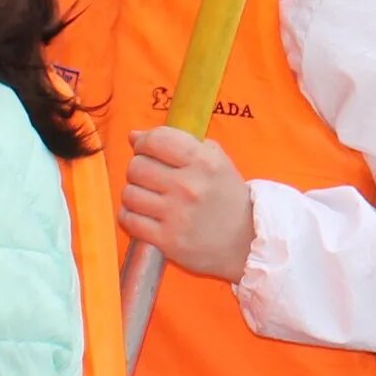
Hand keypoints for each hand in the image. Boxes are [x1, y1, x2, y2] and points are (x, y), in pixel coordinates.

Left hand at [119, 127, 256, 281]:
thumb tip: (133, 135)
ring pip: (129, 193)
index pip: (156, 140)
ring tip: (148, 197)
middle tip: (149, 177)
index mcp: (204, 161)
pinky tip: (145, 215)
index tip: (145, 150)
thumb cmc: (226, 197)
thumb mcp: (216, 161)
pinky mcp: (167, 240)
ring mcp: (177, 214)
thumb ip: (178, 142)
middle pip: (137, 166)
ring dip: (134, 194)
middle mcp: (189, 186)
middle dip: (138, 169)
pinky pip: (129, 220)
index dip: (144, 142)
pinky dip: (131, 216)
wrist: (246, 239)